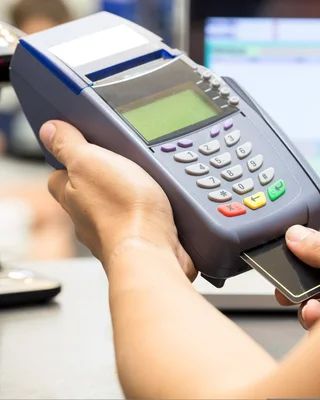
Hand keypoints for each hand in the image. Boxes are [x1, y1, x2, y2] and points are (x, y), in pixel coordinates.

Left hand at [39, 121, 196, 279]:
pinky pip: (144, 222)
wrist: (153, 252)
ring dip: (132, 197)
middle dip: (105, 179)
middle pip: (90, 192)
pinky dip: (152, 215)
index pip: (60, 174)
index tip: (84, 147)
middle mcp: (89, 217)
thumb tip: (49, 130)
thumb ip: (68, 144)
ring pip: (119, 208)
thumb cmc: (123, 212)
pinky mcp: (143, 241)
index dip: (71, 160)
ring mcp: (116, 231)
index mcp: (71, 195)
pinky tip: (165, 206)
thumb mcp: (89, 161)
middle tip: (124, 163)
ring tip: (151, 181)